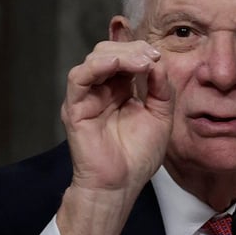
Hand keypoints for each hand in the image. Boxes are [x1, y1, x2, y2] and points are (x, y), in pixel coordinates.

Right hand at [55, 40, 173, 234]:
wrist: (121, 185)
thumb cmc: (138, 156)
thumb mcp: (160, 116)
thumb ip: (161, 88)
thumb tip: (157, 61)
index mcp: (120, 89)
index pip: (126, 56)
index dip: (141, 50)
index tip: (158, 56)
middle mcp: (101, 89)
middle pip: (110, 51)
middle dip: (132, 49)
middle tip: (151, 58)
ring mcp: (87, 97)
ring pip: (94, 58)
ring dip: (119, 53)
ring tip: (140, 62)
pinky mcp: (74, 107)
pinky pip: (79, 78)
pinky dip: (96, 66)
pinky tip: (116, 64)